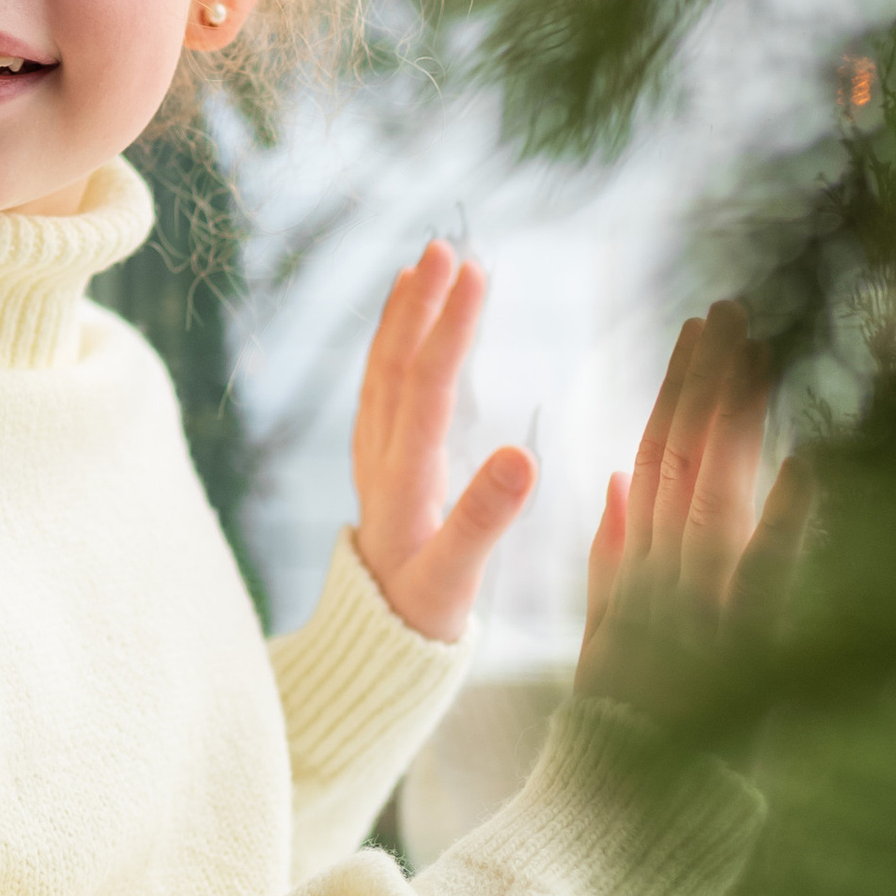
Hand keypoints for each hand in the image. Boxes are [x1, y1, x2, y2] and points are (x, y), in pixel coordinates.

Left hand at [352, 241, 536, 645]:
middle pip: (395, 368)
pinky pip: (379, 390)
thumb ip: (486, 519)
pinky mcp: (376, 466)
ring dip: (401, 317)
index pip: (424, 389)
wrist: (374, 649)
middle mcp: (378, 462)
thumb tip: (524, 455)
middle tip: (447, 246)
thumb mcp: (456, 581)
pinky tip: (406, 321)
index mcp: (401, 483)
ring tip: (422, 264)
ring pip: (381, 374)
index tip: (475, 274)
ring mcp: (372, 460)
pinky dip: (392, 347)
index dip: (449, 329)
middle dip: (421, 305)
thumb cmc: (422, 619)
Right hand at [577, 300, 811, 727]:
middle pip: (687, 457)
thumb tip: (618, 476)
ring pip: (718, 489)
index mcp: (639, 566)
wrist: (612, 817)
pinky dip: (789, 518)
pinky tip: (807, 460)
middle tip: (732, 308)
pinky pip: (770, 573)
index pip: (659, 456)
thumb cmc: (616, 736)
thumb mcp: (603, 637)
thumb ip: (611, 555)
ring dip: (739, 418)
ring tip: (758, 349)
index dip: (678, 389)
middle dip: (710, 380)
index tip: (699, 327)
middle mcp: (669, 574)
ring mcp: (703, 604)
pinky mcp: (744, 649)